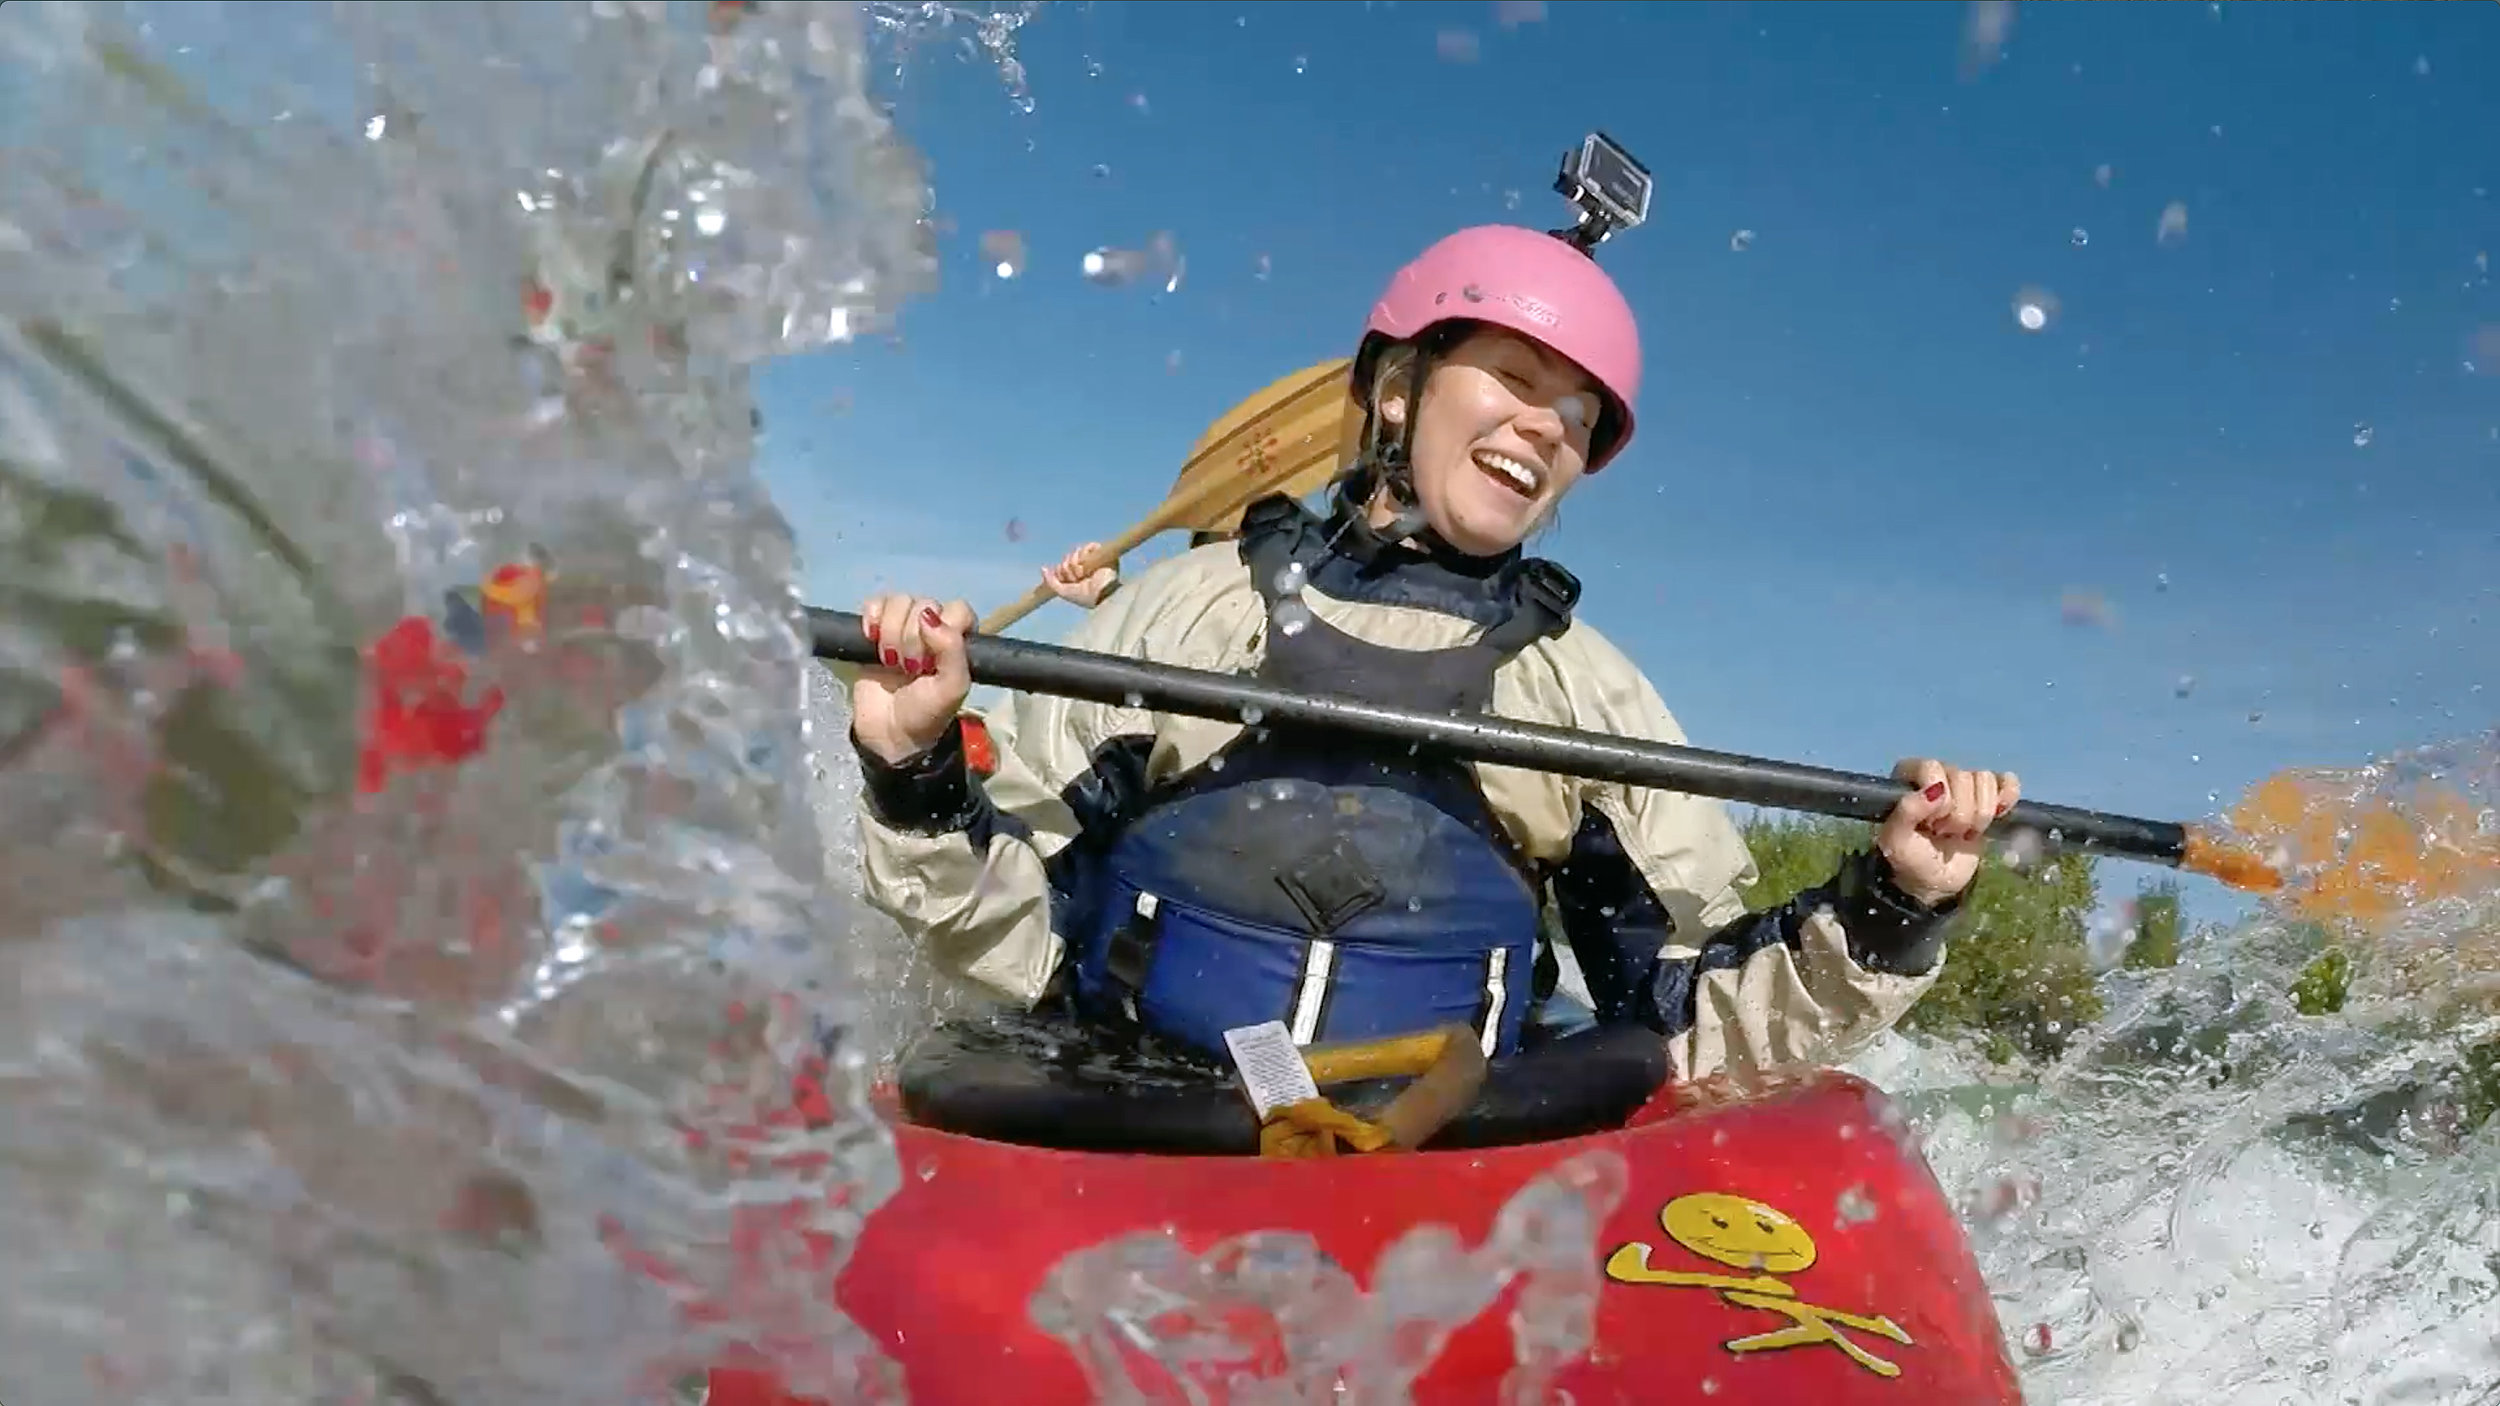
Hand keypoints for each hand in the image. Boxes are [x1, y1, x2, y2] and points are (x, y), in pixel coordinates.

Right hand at [848, 594, 975, 765]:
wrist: (889, 734)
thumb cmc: (927, 713)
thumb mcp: (952, 688)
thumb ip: (952, 650)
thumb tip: (929, 616)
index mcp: (958, 638)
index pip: (957, 609)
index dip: (942, 629)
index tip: (931, 659)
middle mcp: (932, 628)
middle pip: (923, 604)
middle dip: (912, 638)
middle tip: (909, 669)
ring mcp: (902, 626)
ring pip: (898, 601)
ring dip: (891, 632)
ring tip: (890, 662)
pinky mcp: (875, 629)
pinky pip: (874, 603)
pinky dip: (870, 617)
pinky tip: (870, 638)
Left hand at [1040, 542, 1118, 608]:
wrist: (1100, 595)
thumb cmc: (1084, 597)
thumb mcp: (1063, 591)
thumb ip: (1051, 581)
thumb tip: (1043, 569)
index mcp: (1076, 576)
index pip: (1062, 565)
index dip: (1060, 571)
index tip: (1064, 580)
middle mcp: (1084, 567)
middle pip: (1067, 558)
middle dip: (1067, 569)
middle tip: (1075, 579)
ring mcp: (1093, 560)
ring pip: (1076, 552)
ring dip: (1075, 564)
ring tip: (1082, 574)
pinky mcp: (1102, 554)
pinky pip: (1090, 546)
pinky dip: (1085, 554)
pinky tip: (1086, 566)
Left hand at [1877, 759, 2021, 907]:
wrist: (1934, 882)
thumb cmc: (1910, 860)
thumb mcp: (1896, 842)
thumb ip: (1907, 812)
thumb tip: (1937, 789)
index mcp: (1909, 776)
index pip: (1933, 768)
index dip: (1939, 800)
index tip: (1931, 824)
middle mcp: (1938, 774)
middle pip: (1963, 777)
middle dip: (1958, 815)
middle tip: (1944, 833)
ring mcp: (1965, 786)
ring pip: (1985, 780)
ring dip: (1979, 815)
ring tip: (1961, 833)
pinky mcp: (1988, 798)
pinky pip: (2006, 782)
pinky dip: (2007, 797)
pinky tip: (1999, 814)